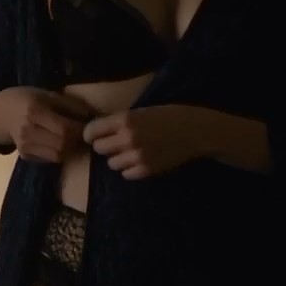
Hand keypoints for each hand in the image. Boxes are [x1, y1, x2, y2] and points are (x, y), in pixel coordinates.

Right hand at [0, 86, 96, 163]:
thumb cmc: (26, 98)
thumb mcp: (47, 94)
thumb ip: (69, 105)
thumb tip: (92, 116)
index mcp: (34, 112)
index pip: (65, 128)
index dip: (81, 130)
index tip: (88, 125)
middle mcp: (28, 131)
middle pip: (62, 144)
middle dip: (77, 141)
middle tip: (81, 133)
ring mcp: (25, 146)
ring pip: (58, 155)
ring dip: (70, 149)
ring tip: (71, 138)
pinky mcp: (25, 155)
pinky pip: (50, 158)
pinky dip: (59, 152)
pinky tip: (58, 142)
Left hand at [82, 105, 206, 180]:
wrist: (194, 131)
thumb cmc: (167, 116)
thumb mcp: (140, 111)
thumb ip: (119, 121)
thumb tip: (97, 131)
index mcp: (125, 120)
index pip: (91, 131)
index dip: (91, 134)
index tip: (94, 136)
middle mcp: (127, 138)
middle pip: (99, 149)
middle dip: (104, 146)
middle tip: (114, 144)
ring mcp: (137, 156)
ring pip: (112, 163)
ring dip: (118, 158)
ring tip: (130, 152)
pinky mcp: (147, 170)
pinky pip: (126, 174)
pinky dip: (130, 169)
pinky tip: (139, 161)